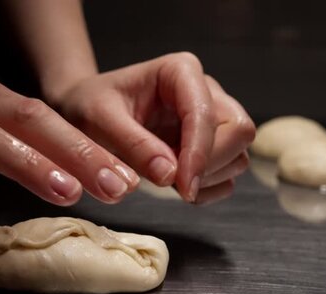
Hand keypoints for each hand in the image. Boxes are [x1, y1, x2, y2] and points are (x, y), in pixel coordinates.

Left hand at [51, 52, 254, 202]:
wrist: (86, 113)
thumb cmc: (90, 107)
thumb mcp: (99, 120)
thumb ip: (132, 143)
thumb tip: (170, 174)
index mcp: (180, 72)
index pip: (207, 113)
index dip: (199, 152)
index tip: (182, 186)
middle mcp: (204, 91)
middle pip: (239, 131)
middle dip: (211, 164)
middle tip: (175, 186)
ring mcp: (211, 118)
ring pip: (238, 154)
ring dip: (209, 178)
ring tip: (168, 183)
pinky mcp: (210, 145)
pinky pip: (228, 174)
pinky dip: (208, 189)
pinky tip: (176, 188)